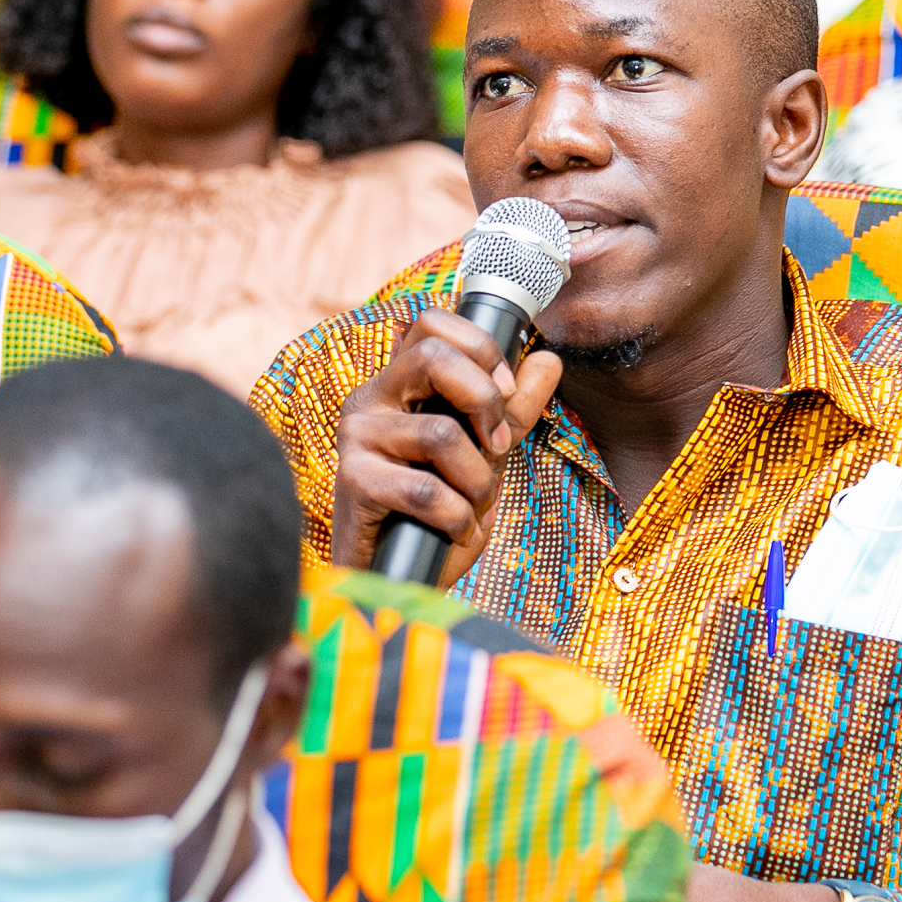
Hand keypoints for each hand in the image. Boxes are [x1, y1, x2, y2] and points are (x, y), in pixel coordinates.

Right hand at [331, 310, 560, 587]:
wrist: (396, 578)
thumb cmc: (434, 513)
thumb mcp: (483, 453)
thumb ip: (511, 407)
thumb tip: (548, 359)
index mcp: (397, 385)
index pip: (431, 323)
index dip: (479, 349)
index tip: (504, 391)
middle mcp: (369, 400)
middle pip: (432, 356)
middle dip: (484, 401)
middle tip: (498, 445)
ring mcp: (355, 439)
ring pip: (439, 433)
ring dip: (477, 481)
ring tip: (472, 505)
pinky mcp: (352, 482)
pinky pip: (426, 490)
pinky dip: (457, 517)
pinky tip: (455, 530)